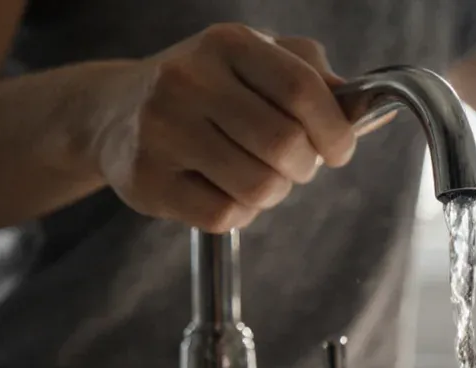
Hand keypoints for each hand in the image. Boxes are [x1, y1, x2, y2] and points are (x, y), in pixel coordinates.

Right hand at [89, 25, 356, 231]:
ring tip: (255, 174)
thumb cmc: (207, 90)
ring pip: (260, 186)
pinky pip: (227, 216)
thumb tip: (361, 108)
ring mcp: (162, 130)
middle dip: (304, 166)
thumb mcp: (257, 63)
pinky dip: (240, 212)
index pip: (304, 91)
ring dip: (274, 191)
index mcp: (227, 44)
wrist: (114, 112)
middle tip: (293, 165)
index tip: (338, 149)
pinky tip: (222, 189)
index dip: (335, 131)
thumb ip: (313, 77)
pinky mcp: (148, 179)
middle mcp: (189, 79)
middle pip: (285, 145)